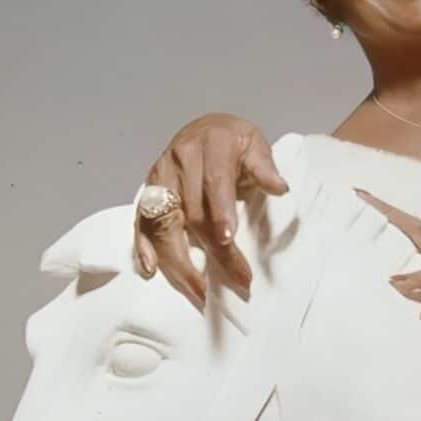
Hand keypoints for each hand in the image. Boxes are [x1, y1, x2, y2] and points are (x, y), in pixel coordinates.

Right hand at [134, 114, 288, 306]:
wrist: (205, 128)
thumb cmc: (235, 142)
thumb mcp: (255, 145)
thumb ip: (265, 167)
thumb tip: (280, 187)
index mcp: (211, 145)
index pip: (213, 182)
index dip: (219, 212)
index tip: (228, 240)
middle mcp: (179, 160)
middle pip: (191, 211)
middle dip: (212, 250)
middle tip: (235, 280)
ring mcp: (159, 177)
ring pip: (163, 223)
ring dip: (178, 261)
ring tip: (197, 291)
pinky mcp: (146, 192)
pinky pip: (140, 223)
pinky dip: (143, 248)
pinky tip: (151, 270)